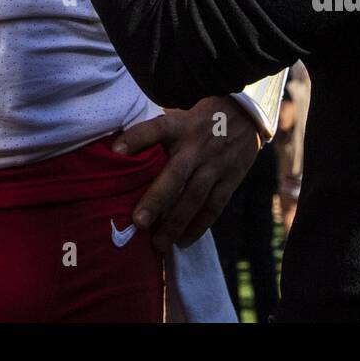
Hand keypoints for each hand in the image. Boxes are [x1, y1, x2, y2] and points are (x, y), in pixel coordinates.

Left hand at [111, 96, 261, 253]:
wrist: (244, 116)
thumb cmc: (199, 121)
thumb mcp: (178, 116)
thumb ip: (155, 133)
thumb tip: (119, 152)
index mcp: (179, 126)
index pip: (155, 129)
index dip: (135, 139)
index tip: (115, 152)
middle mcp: (196, 146)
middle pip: (175, 174)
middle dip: (157, 199)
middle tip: (138, 223)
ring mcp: (215, 164)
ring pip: (195, 197)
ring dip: (176, 223)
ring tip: (159, 244)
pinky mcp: (230, 179)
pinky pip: (214, 206)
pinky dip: (199, 226)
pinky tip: (183, 241)